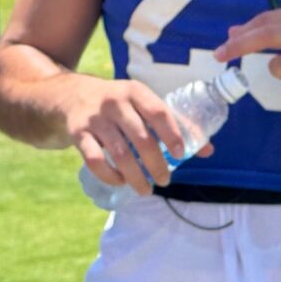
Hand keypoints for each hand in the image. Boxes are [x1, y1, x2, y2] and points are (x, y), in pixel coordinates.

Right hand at [65, 77, 200, 194]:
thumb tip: (207, 151)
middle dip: (156, 164)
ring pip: (119, 153)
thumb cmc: (120, 104)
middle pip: (141, 138)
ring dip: (135, 176)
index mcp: (135, 92)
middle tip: (165, 180)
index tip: (181, 154)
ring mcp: (95, 118)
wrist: (72, 95)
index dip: (172, 134)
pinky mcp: (78, 133)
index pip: (158, 112)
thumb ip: (174, 124)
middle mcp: (115, 102)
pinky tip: (121, 182)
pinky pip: (94, 160)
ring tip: (146, 190)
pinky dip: (110, 175)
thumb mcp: (143, 103)